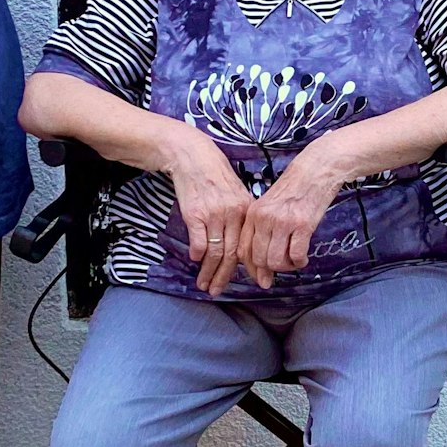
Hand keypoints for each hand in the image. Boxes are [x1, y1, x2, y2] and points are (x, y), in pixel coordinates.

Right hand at [161, 125, 253, 296]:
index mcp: (246, 210)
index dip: (252, 267)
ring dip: (209, 272)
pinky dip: (198, 255)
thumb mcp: (235, 192)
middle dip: (225, 276)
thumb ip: (240, 216)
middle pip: (232, 253)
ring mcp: (214, 214)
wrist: (192, 156)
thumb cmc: (213, 175)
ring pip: (215, 252)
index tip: (254, 282)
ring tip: (204, 285)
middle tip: (218, 291)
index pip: (250, 245)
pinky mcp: (195, 214)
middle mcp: (233, 214)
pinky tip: (196, 262)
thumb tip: (241, 242)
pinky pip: (199, 242)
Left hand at [239, 141, 344, 288]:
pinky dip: (300, 262)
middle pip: (259, 259)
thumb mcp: (270, 205)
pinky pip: (296, 255)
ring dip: (286, 267)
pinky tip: (304, 257)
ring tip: (293, 261)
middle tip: (282, 268)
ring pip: (275, 261)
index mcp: (253, 214)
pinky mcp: (303, 224)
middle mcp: (265, 218)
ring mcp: (283, 222)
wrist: (315, 170)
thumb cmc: (294, 188)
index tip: (260, 276)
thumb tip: (262, 262)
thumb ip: (263, 230)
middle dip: (270, 270)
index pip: (243, 250)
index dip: (251, 268)